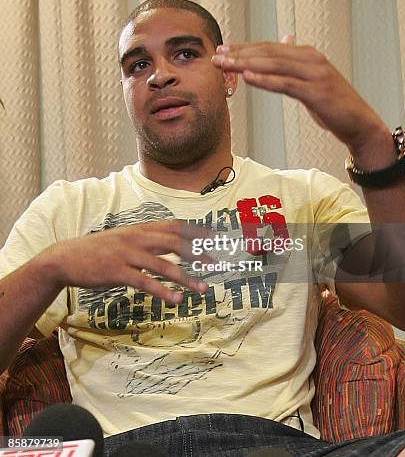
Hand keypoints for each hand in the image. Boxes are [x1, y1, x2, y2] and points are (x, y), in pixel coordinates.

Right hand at [38, 220, 211, 304]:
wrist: (66, 258)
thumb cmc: (99, 250)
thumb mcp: (124, 238)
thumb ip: (146, 239)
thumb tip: (170, 244)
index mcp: (140, 228)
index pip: (175, 225)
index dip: (196, 231)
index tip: (215, 238)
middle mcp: (136, 237)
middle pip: (174, 242)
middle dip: (198, 253)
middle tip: (216, 264)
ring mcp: (127, 254)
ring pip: (163, 264)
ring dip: (186, 277)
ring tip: (202, 289)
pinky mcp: (117, 272)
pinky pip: (145, 281)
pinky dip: (163, 291)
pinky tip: (176, 300)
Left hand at [211, 36, 385, 152]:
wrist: (359, 123)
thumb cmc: (333, 103)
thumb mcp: (313, 77)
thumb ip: (296, 60)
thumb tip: (286, 38)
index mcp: (307, 54)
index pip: (269, 47)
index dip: (244, 47)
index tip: (223, 50)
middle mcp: (311, 59)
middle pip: (268, 53)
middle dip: (240, 54)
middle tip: (216, 56)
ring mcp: (315, 74)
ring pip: (274, 65)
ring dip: (247, 64)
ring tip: (226, 66)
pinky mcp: (316, 92)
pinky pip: (286, 84)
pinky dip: (265, 80)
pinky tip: (248, 78)